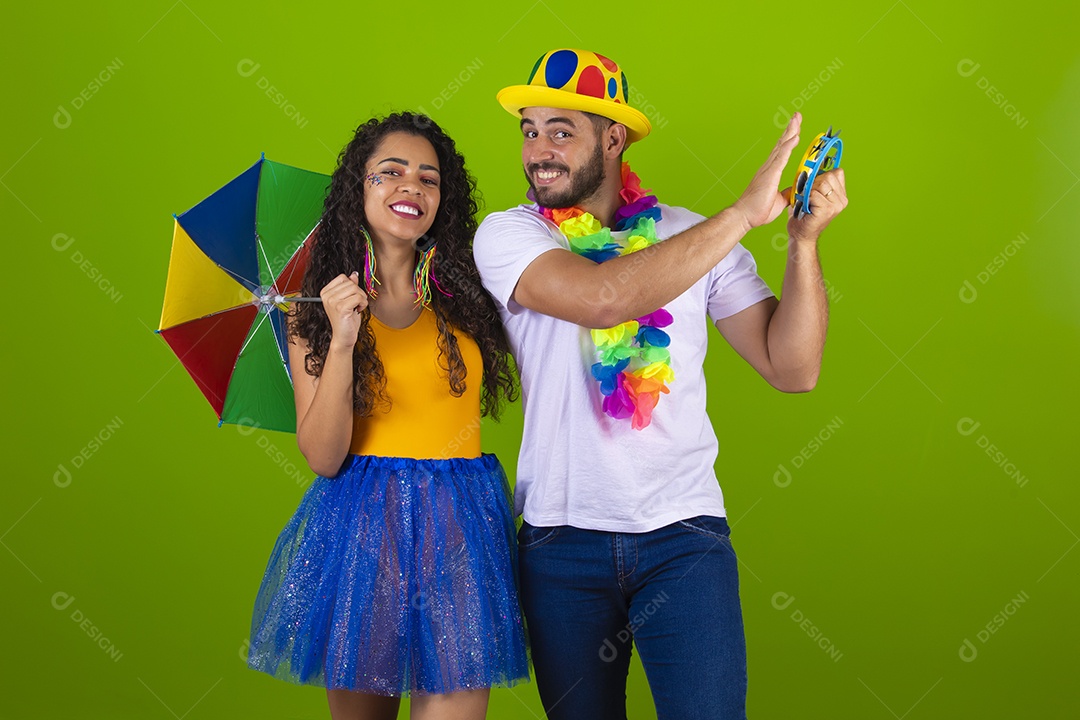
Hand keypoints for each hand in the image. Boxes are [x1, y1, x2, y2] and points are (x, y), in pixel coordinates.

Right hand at [320, 272, 367, 349]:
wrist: (343, 337)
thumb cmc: (346, 319)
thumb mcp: (348, 299)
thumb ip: (349, 286)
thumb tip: (354, 274)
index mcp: (325, 292)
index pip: (343, 277)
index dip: (352, 286)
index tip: (351, 298)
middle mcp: (327, 296)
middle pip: (350, 283)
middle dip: (358, 292)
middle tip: (356, 304)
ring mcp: (332, 302)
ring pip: (355, 289)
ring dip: (362, 298)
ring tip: (357, 307)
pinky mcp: (340, 308)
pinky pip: (358, 297)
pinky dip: (363, 304)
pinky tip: (358, 310)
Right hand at [732, 112, 802, 230]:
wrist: (744, 217)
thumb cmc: (757, 211)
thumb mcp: (779, 201)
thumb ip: (786, 193)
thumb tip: (794, 191)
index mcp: (770, 172)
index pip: (782, 151)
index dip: (789, 138)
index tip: (796, 127)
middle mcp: (768, 167)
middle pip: (782, 143)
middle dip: (790, 128)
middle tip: (797, 115)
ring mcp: (768, 169)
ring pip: (782, 146)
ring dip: (790, 132)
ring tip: (796, 119)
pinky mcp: (769, 174)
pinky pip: (781, 157)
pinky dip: (788, 146)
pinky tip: (795, 137)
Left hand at [787, 167, 847, 242]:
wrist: (800, 235)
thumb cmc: (803, 214)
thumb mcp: (813, 194)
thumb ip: (818, 181)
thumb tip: (814, 164)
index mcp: (841, 194)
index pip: (837, 172)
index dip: (822, 175)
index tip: (813, 185)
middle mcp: (842, 199)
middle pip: (828, 175)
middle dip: (814, 182)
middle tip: (807, 196)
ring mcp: (836, 205)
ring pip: (821, 183)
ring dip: (809, 190)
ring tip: (806, 201)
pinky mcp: (827, 210)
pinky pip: (814, 194)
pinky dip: (805, 198)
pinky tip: (805, 207)